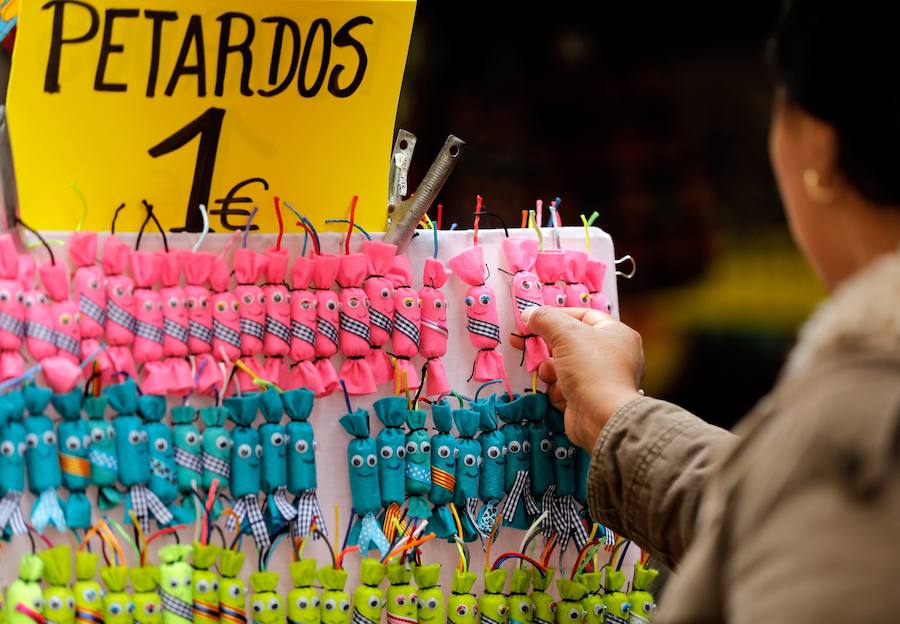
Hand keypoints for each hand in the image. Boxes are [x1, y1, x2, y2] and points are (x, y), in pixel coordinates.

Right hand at [513, 307, 644, 449]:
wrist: (601, 418)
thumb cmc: (591, 368)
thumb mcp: (566, 333)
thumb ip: (545, 319)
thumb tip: (529, 314)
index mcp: (616, 334)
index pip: (584, 315)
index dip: (558, 315)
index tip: (535, 319)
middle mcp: (612, 355)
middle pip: (570, 343)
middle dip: (548, 347)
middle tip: (525, 344)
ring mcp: (600, 379)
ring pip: (563, 367)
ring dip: (551, 371)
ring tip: (551, 375)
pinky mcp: (588, 400)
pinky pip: (565, 388)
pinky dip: (559, 390)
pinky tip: (562, 394)